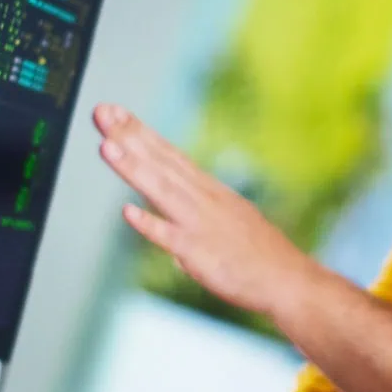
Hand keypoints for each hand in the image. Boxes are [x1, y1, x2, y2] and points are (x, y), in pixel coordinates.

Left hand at [93, 103, 326, 316]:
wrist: (289, 280)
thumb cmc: (259, 254)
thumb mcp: (228, 218)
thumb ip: (194, 213)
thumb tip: (167, 219)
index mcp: (208, 190)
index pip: (168, 154)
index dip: (139, 131)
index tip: (115, 111)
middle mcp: (203, 200)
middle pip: (160, 163)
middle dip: (129, 136)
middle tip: (102, 112)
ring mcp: (200, 225)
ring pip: (161, 190)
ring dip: (134, 168)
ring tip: (107, 145)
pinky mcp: (200, 253)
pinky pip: (170, 238)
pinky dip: (150, 224)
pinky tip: (127, 212)